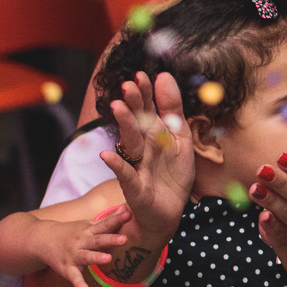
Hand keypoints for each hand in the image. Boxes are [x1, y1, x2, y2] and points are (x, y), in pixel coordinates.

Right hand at [36, 206, 132, 286]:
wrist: (42, 239)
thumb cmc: (73, 232)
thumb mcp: (89, 225)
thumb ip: (108, 220)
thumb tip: (126, 208)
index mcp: (90, 230)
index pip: (105, 224)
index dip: (117, 219)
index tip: (129, 214)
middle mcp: (82, 241)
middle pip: (98, 240)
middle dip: (111, 239)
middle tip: (124, 239)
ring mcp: (74, 255)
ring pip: (87, 256)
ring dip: (97, 258)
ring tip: (108, 259)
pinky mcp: (67, 268)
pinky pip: (74, 277)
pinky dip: (79, 284)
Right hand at [99, 71, 194, 243]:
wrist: (169, 212)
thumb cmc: (173, 175)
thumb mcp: (181, 139)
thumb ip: (173, 110)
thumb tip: (164, 76)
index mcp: (155, 134)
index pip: (149, 109)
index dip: (146, 93)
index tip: (142, 75)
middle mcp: (143, 146)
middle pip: (138, 122)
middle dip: (134, 103)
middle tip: (129, 85)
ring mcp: (137, 165)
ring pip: (130, 142)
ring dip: (124, 125)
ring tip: (118, 107)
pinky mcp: (134, 186)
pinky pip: (124, 174)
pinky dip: (116, 164)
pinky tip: (106, 154)